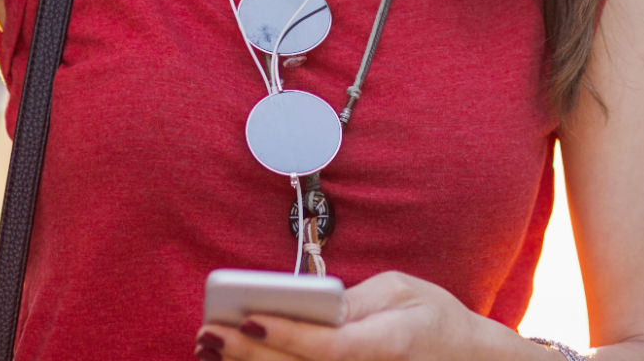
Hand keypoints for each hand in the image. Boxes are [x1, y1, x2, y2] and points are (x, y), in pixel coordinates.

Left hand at [196, 271, 510, 360]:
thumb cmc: (433, 320)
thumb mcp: (402, 290)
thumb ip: (354, 299)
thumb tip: (305, 304)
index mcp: (389, 344)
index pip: (329, 346)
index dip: (286, 334)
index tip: (247, 319)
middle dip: (249, 354)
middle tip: (209, 333)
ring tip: (212, 349)